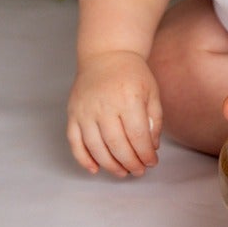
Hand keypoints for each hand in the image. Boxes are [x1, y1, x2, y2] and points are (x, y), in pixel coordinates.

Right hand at [67, 50, 162, 177]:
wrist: (106, 54)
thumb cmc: (132, 73)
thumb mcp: (152, 92)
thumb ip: (154, 120)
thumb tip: (151, 148)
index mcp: (127, 98)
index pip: (137, 135)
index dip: (145, 154)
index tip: (152, 162)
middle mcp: (104, 104)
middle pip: (116, 144)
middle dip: (130, 163)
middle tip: (139, 171)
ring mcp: (85, 109)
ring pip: (95, 147)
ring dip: (110, 165)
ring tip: (122, 172)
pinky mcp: (72, 113)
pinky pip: (74, 141)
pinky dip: (83, 158)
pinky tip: (95, 168)